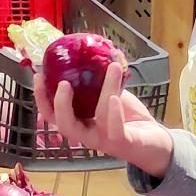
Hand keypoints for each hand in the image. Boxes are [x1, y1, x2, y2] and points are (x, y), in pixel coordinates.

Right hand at [33, 53, 173, 177]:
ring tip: (112, 67)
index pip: (53, 114)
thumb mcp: (110, 96)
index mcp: (80, 122)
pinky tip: (115, 99)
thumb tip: (89, 52)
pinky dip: (113, 114)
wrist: (156, 142)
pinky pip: (115, 131)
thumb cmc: (129, 118)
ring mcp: (104, 141)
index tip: (39, 75)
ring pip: (96, 118)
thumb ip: (98, 82)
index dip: (42, 98)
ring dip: (105, 90)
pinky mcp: (123, 143)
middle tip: (62, 83)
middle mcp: (87, 134)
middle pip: (64, 125)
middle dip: (58, 104)